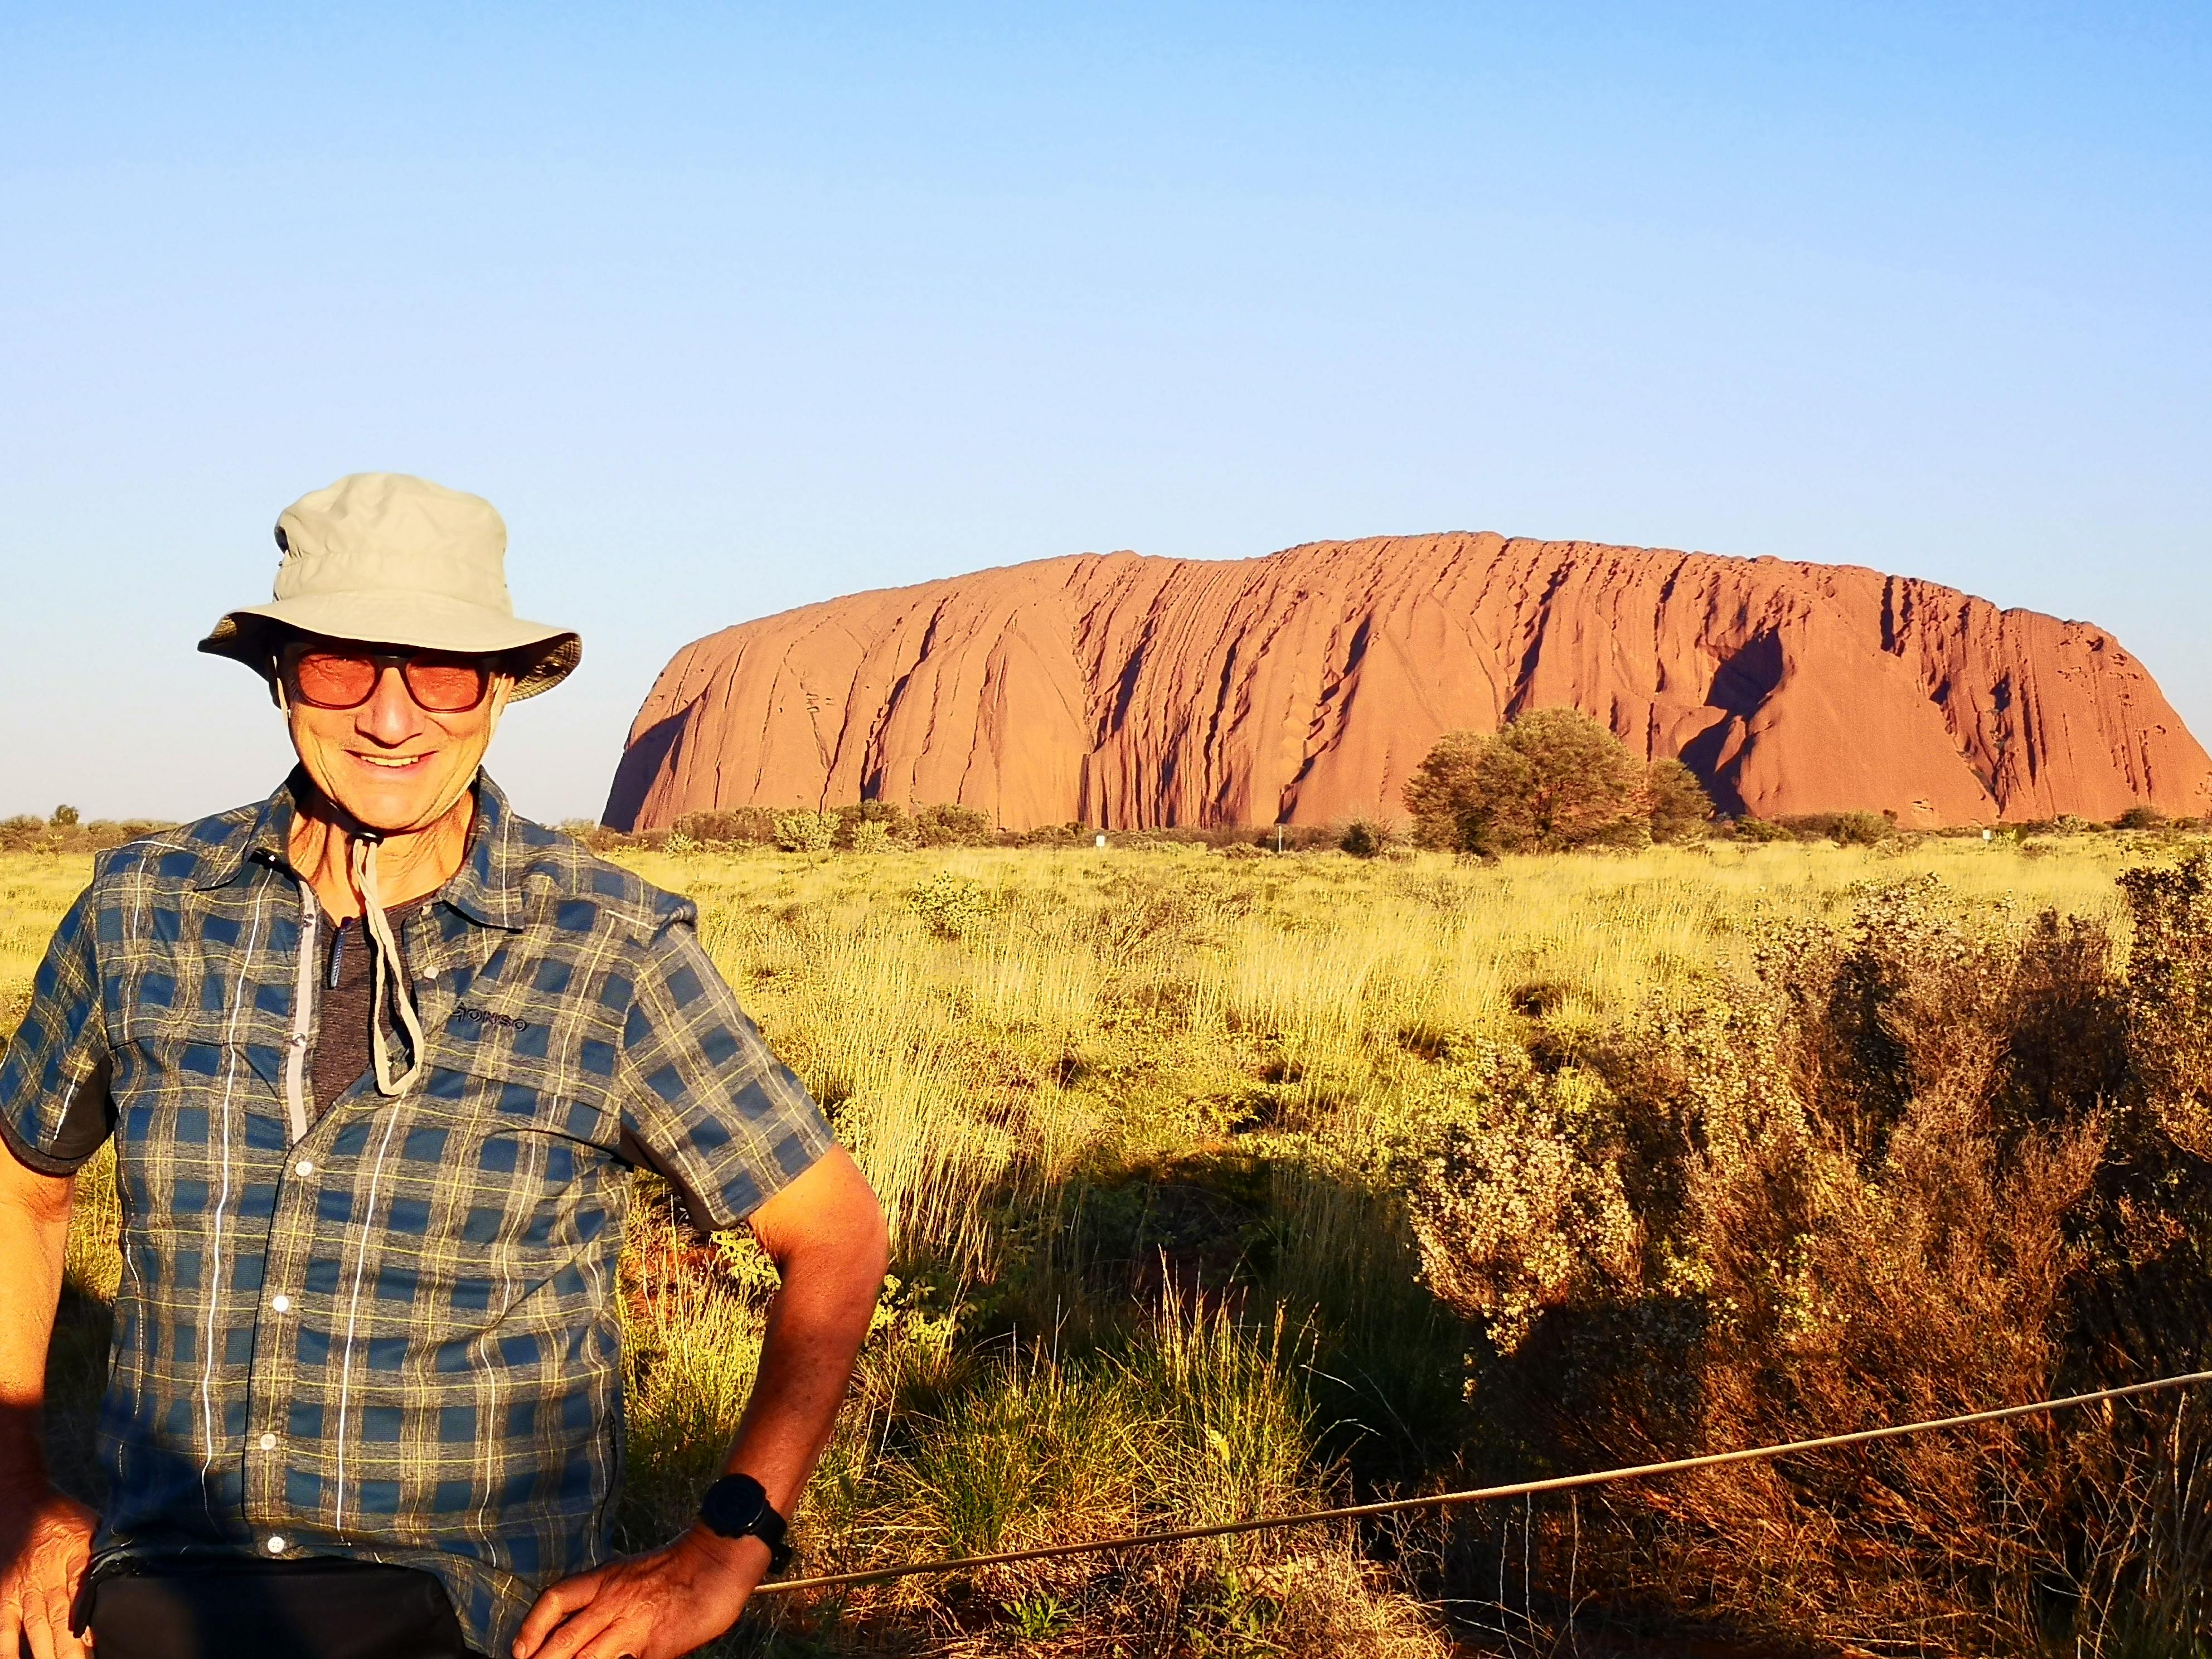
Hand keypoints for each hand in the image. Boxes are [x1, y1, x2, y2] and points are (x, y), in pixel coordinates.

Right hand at [0, 1488, 95, 1658]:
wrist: (19, 1500)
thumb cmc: (62, 1516)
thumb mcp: (93, 1527)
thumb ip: (106, 1554)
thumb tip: (131, 1578)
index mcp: (76, 1560)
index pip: (86, 1600)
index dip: (91, 1627)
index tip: (98, 1649)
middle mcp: (47, 1578)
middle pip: (61, 1622)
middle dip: (70, 1652)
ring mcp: (21, 1589)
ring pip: (35, 1629)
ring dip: (45, 1655)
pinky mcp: (2, 1594)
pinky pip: (3, 1628)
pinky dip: (8, 1649)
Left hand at [512, 1527, 766, 1658]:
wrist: (720, 1558)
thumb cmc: (680, 1565)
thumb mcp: (633, 1573)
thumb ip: (610, 1601)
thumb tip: (588, 1635)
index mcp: (606, 1579)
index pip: (556, 1599)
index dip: (532, 1627)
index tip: (519, 1650)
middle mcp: (614, 1601)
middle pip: (564, 1640)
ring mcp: (634, 1626)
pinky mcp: (656, 1648)